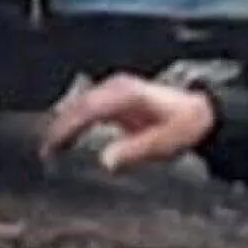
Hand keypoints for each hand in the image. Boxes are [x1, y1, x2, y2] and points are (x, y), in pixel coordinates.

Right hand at [43, 73, 218, 173]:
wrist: (203, 111)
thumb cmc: (186, 125)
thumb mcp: (164, 143)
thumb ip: (135, 150)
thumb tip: (105, 160)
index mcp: (125, 95)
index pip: (86, 109)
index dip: (66, 127)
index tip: (52, 146)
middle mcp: (117, 88)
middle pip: (77, 105)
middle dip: (58, 128)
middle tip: (45, 155)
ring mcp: (116, 91)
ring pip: (79, 105)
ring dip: (63, 125)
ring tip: (49, 150)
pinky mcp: (116, 98)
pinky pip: (88, 108)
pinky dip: (74, 123)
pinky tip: (66, 140)